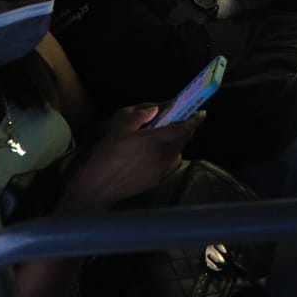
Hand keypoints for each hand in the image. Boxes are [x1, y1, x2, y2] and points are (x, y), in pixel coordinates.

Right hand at [58, 105, 201, 212]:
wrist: (95, 187)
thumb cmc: (104, 154)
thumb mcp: (117, 126)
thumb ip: (139, 115)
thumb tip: (157, 109)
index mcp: (153, 140)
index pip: (183, 128)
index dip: (194, 119)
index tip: (201, 113)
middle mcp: (161, 156)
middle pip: (184, 140)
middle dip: (186, 129)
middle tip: (179, 121)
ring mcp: (160, 171)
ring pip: (179, 153)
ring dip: (177, 143)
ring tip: (165, 138)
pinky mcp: (156, 181)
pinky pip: (171, 165)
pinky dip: (171, 156)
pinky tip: (158, 154)